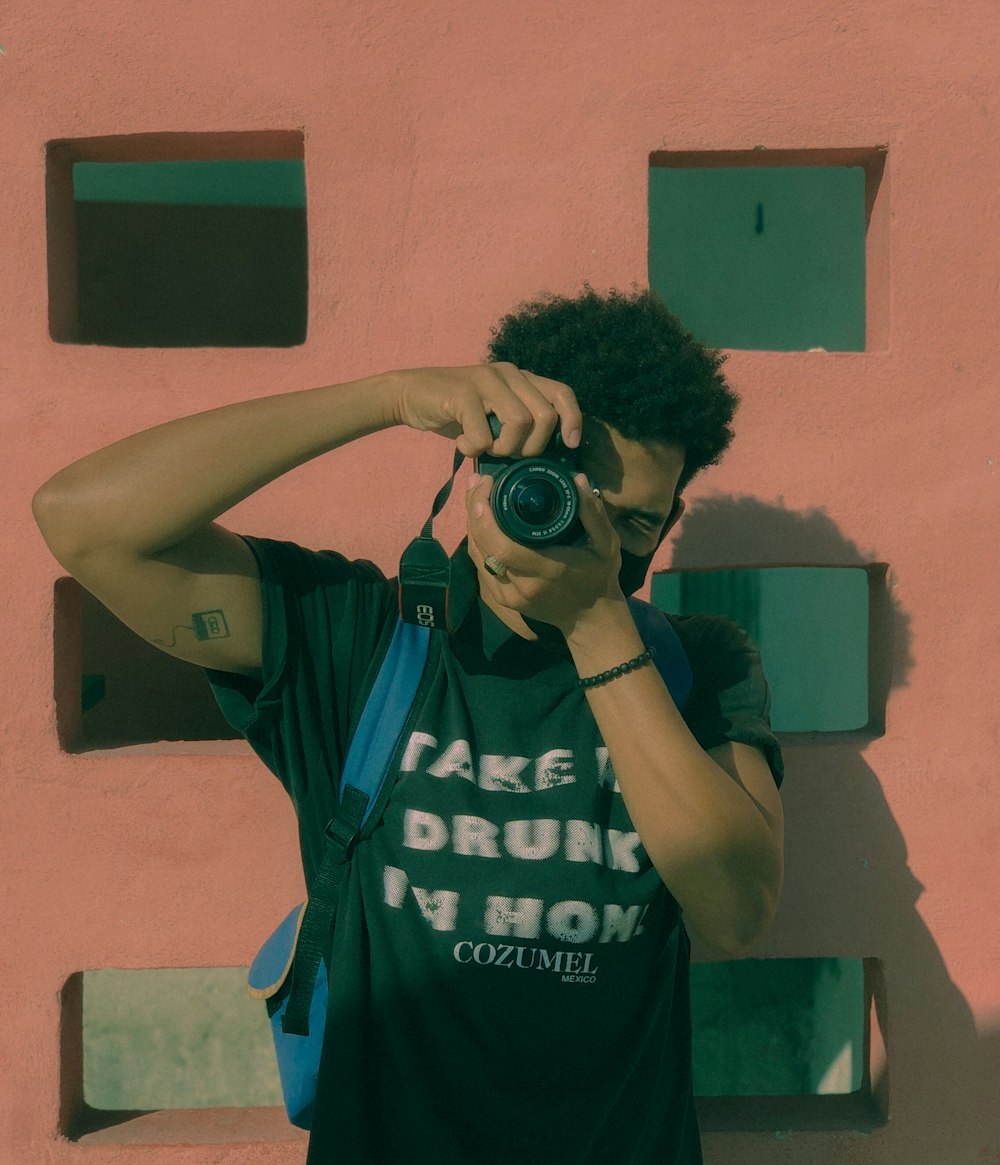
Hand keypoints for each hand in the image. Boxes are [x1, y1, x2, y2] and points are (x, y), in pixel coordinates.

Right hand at [391, 364, 581, 457]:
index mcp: (521, 379)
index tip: (569, 445)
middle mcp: (509, 374)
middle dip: (531, 447)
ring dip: (503, 448)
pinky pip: (484, 433)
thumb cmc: (455, 412)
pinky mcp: (463, 392)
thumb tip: (545, 458)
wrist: (409, 395)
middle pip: (546, 416)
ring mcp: (486, 380)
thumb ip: (518, 426)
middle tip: (505, 453)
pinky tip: (462, 445)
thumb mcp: (493, 416)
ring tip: (484, 448)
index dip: (572, 420)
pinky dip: (473, 449)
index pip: (562, 393)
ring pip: (520, 423)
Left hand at [465, 470, 626, 635]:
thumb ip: (594, 513)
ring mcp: (508, 595)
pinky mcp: (502, 598)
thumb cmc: (599, 577)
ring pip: (478, 554)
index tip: (488, 486)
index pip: (503, 547)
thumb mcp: (607, 545)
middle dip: (474, 510)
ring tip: (476, 493)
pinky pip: (482, 564)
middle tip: (478, 481)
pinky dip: (477, 540)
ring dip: (473, 522)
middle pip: (484, 546)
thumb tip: (577, 479)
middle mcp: (522, 586)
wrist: (589, 619)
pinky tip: (480, 518)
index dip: (486, 517)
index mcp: (546, 570)